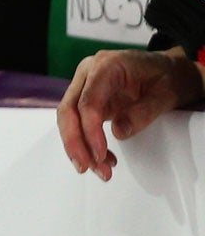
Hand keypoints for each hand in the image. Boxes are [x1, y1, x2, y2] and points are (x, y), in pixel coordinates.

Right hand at [58, 45, 204, 179]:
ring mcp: (86, 85)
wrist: (166, 70)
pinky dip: (86, 142)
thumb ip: (142, 112)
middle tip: (87, 167)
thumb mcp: (165, 95)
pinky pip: (78, 121)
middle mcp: (88, 73)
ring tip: (101, 170)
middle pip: (68, 109)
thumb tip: (118, 133)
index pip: (87, 101)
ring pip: (69, 117)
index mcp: (106, 66)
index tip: (100, 155)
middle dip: (75, 141)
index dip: (90, 130)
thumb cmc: (166, 77)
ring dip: (79, 146)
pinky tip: (102, 158)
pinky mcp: (88, 98)